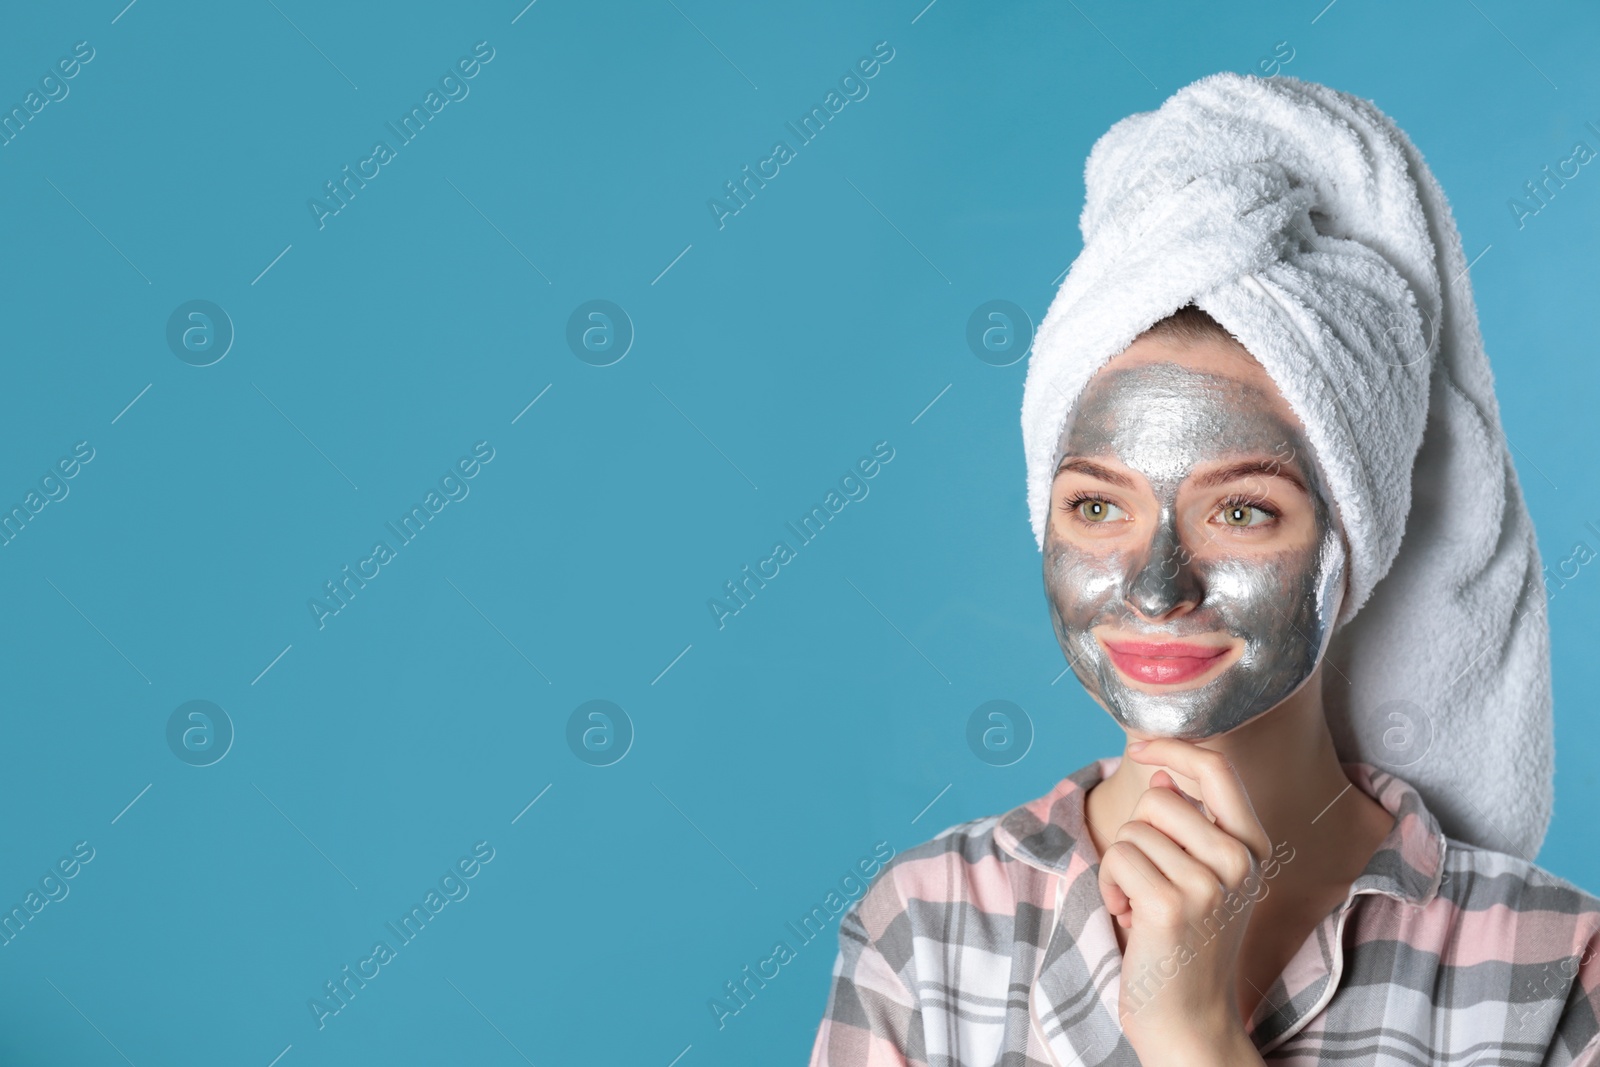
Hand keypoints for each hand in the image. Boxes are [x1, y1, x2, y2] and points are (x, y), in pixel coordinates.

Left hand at [1097, 738, 1272, 1061]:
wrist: (1190, 1020)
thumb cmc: (1184, 945)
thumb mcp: (1198, 878)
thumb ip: (1187, 827)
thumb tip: (1165, 778)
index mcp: (1251, 848)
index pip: (1217, 770)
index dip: (1173, 748)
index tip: (1141, 750)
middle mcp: (1239, 862)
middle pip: (1159, 801)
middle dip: (1137, 834)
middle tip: (1148, 880)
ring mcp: (1209, 884)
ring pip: (1133, 832)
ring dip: (1121, 866)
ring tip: (1140, 905)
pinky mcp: (1171, 906)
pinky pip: (1118, 858)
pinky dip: (1110, 886)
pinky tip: (1129, 917)